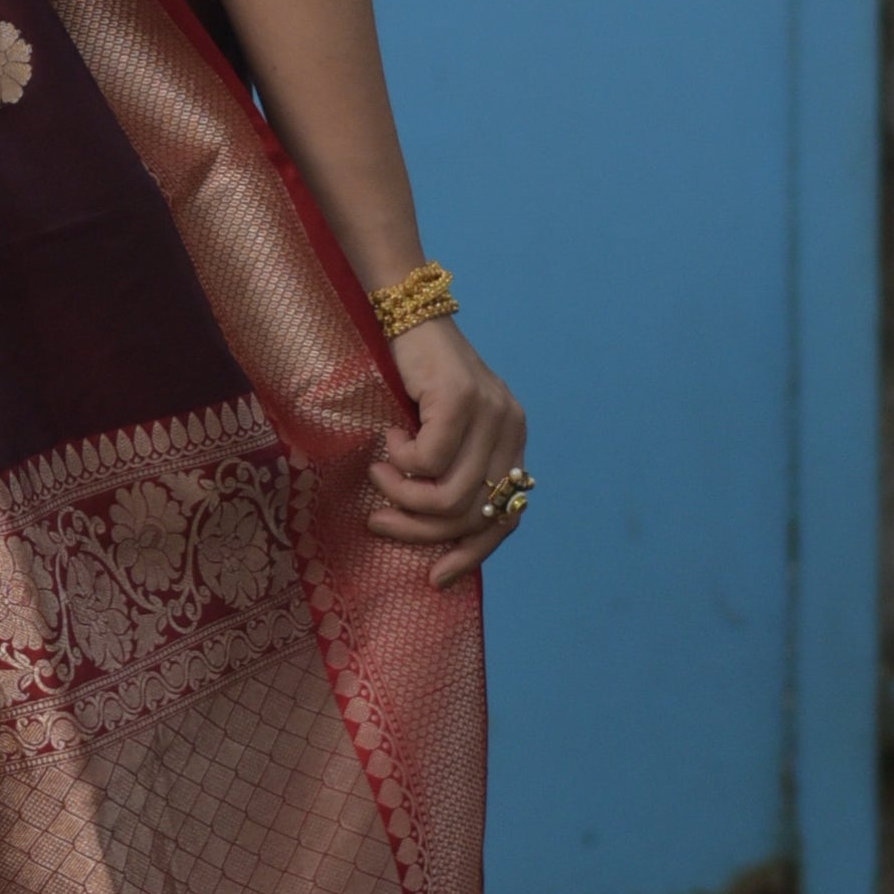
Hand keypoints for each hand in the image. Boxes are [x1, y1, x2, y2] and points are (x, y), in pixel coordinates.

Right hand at [362, 317, 529, 592]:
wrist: (408, 314)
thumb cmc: (416, 378)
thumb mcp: (442, 434)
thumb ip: (451, 473)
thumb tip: (434, 538)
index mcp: (513, 442)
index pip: (507, 518)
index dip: (474, 553)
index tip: (438, 578)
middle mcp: (511, 429)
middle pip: (473, 514)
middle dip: (421, 532)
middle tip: (380, 522)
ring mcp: (490, 413)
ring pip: (449, 494)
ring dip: (402, 495)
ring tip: (379, 476)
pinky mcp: (462, 399)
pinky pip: (428, 460)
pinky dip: (400, 460)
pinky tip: (388, 437)